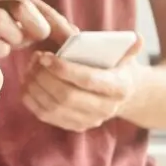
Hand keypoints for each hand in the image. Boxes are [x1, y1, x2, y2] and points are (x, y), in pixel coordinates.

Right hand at [0, 0, 75, 57]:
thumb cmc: (10, 38)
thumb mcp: (35, 29)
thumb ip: (56, 28)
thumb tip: (78, 37)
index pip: (42, 7)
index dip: (59, 26)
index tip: (72, 42)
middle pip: (20, 6)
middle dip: (33, 27)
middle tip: (34, 40)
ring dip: (13, 37)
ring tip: (13, 44)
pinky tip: (0, 52)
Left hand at [22, 35, 145, 131]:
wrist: (122, 93)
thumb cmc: (117, 67)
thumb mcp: (124, 55)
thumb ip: (127, 46)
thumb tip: (137, 38)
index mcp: (118, 88)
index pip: (88, 80)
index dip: (64, 69)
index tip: (46, 56)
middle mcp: (105, 109)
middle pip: (67, 96)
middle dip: (45, 77)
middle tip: (35, 59)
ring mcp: (89, 121)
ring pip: (53, 107)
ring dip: (36, 87)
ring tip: (30, 68)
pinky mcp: (74, 126)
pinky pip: (46, 116)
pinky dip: (32, 99)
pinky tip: (28, 83)